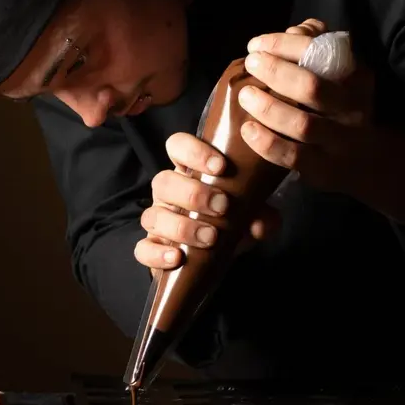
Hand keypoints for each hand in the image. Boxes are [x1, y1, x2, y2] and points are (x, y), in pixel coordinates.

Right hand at [134, 133, 281, 271]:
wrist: (217, 257)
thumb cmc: (231, 222)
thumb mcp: (252, 215)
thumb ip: (262, 216)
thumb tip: (259, 224)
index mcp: (189, 172)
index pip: (178, 147)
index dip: (194, 151)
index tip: (220, 166)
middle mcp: (169, 193)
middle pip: (163, 181)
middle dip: (193, 194)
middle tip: (222, 207)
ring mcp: (158, 220)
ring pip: (153, 216)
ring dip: (181, 226)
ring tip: (210, 237)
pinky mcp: (151, 249)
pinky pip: (142, 249)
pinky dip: (158, 254)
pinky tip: (177, 257)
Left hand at [237, 19, 381, 200]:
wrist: (368, 160)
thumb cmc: (341, 107)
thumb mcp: (338, 76)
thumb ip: (317, 49)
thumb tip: (296, 30)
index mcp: (355, 77)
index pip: (321, 52)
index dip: (284, 45)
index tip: (256, 45)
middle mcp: (352, 108)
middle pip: (313, 87)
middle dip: (276, 72)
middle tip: (251, 64)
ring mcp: (340, 141)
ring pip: (303, 124)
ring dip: (269, 108)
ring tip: (245, 96)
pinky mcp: (324, 168)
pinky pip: (293, 156)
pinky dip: (267, 142)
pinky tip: (248, 129)